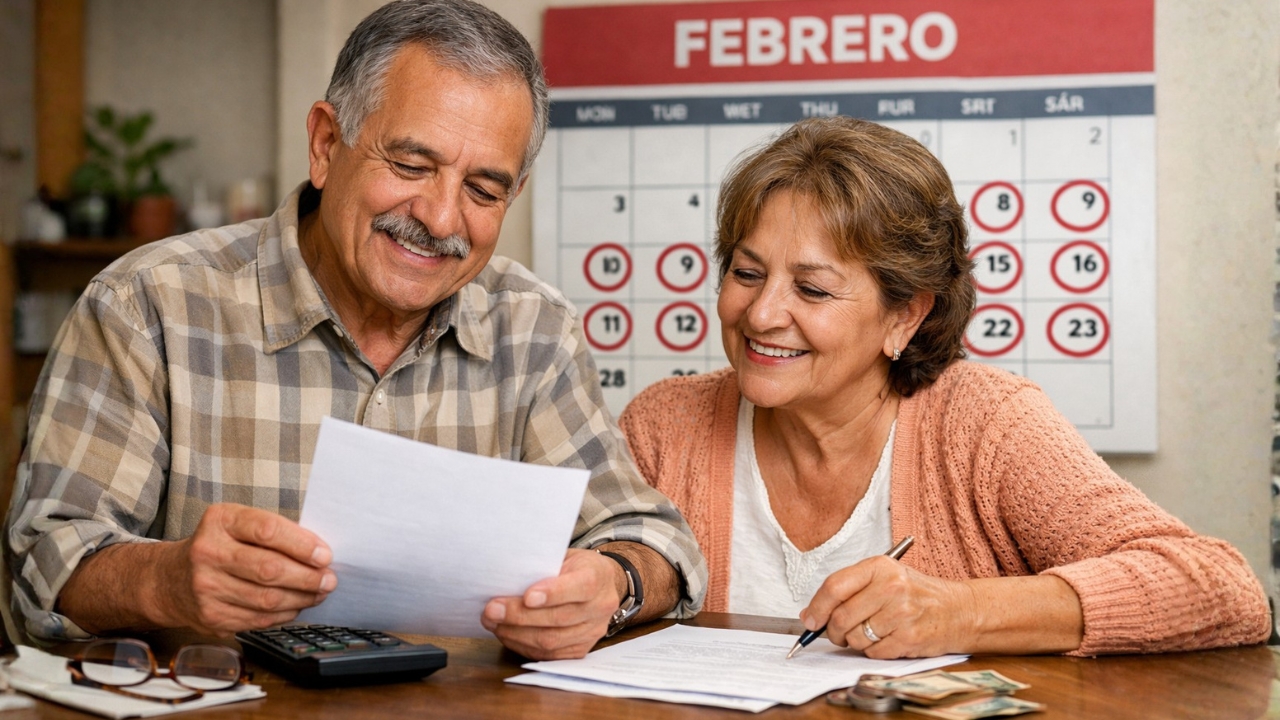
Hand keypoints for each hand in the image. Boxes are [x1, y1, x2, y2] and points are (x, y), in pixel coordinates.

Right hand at [156, 503, 335, 635]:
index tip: (325, 554)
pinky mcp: (211, 616)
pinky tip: (296, 605)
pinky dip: (285, 614)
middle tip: (329, 579)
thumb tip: (319, 553)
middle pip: (269, 569)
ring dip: (302, 598)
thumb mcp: (238, 524)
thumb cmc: (218, 545)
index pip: (267, 530)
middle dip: (308, 577)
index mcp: (219, 521)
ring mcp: (206, 588)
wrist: (170, 579)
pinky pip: (258, 619)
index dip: (302, 544)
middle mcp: (207, 552)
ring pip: (267, 599)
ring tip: (319, 592)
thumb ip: (274, 532)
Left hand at [481, 548, 623, 659]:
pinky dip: (522, 645)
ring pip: (551, 640)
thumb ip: (543, 566)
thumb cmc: (576, 567)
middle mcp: (600, 607)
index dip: (553, 593)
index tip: (527, 596)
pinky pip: (549, 655)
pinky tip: (506, 634)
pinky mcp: (581, 650)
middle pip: (559, 618)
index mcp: (598, 576)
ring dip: (516, 633)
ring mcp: (592, 632)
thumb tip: (506, 580)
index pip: (581, 587)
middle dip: (520, 616)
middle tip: (492, 610)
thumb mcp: (565, 555)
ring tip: (493, 623)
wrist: (602, 586)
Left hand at [800, 556, 975, 658]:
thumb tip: (810, 615)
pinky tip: (887, 639)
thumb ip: (847, 591)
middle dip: (833, 631)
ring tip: (871, 632)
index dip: (817, 607)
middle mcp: (891, 587)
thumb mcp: (884, 578)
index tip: (811, 620)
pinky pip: (872, 652)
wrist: (959, 610)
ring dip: (855, 642)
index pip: (834, 586)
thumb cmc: (917, 594)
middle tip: (838, 633)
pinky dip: (873, 651)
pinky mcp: (909, 638)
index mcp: (880, 567)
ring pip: (855, 638)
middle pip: (841, 616)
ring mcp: (901, 614)